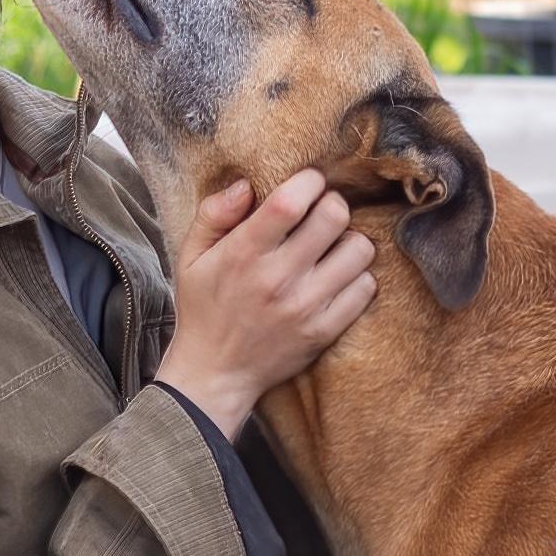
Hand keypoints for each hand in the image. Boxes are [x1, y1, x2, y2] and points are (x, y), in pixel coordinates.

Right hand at [153, 170, 375, 437]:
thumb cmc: (204, 308)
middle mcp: (278, 278)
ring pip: (359, 250)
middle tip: (322, 214)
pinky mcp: (324, 331)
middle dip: (332, 205)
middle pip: (334, 217)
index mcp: (243, 254)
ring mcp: (306, 307)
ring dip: (349, 241)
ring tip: (332, 247)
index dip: (309, 182)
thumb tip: (247, 184)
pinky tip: (337, 277)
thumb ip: (215, 214)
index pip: (290, 202)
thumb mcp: (191, 257)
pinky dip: (357, 276)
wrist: (215, 373)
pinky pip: (364, 288)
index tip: (309, 181)